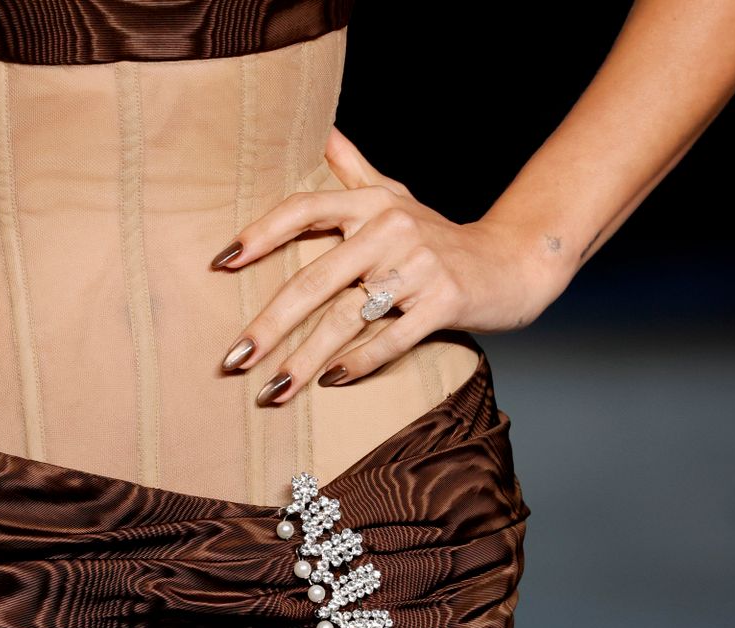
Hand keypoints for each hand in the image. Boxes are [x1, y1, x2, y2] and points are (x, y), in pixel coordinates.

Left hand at [212, 125, 564, 405]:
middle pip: (316, 278)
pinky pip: (392, 338)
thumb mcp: (397, 197)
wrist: (514, 262)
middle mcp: (391, 228)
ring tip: (271, 390)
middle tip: (232, 360)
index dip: (260, 234)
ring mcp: (419, 266)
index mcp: (371, 202)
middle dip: (269, 324)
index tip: (220, 264)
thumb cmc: (440, 237)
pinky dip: (360, 363)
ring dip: (305, 358)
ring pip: (348, 317)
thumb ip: (354, 169)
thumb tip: (320, 130)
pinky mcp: (444, 302)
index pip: (303, 209)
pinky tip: (330, 382)